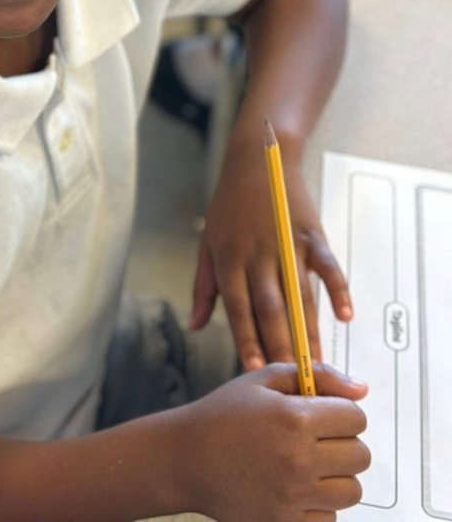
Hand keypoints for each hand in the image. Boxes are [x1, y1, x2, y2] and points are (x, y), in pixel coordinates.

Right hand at [171, 363, 369, 521]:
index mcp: (295, 418)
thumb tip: (362, 390)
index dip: (341, 413)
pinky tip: (295, 489)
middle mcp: (299, 459)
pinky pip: (330, 518)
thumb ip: (317, 376)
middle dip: (342, 443)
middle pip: (360, 455)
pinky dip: (319, 505)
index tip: (321, 415)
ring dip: (336, 476)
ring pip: (351, 490)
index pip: (355, 418)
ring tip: (307, 465)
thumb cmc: (225, 413)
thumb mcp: (264, 380)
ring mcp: (293, 496)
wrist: (186, 458)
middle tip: (314, 440)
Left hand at [190, 138, 351, 370]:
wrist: (258, 160)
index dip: (247, 339)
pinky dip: (337, 289)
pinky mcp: (310, 234)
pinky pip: (326, 265)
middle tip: (294, 380)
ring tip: (319, 363)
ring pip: (299, 294)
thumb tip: (195, 326)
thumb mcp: (207, 242)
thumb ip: (203, 287)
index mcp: (229, 258)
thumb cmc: (229, 205)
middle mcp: (257, 254)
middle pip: (271, 307)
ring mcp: (286, 243)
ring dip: (310, 330)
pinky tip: (345, 317)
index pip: (238, 307)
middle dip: (282, 345)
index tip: (255, 371)